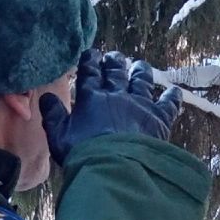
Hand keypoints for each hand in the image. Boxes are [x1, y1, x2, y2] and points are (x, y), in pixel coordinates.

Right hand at [38, 50, 183, 164]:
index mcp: (91, 97)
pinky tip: (174, 90)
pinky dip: (172, 96)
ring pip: (142, 80)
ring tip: (140, 65)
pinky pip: (169, 103)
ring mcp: (140, 104)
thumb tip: (44, 97)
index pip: (89, 71)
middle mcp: (117, 95)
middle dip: (114, 62)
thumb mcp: (59, 137)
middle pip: (116, 71)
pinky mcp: (159, 118)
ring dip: (141, 71)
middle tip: (114, 57)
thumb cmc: (83, 154)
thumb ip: (53, 115)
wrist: (115, 167)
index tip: (91, 52)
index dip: (90, 60)